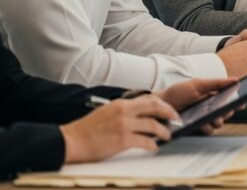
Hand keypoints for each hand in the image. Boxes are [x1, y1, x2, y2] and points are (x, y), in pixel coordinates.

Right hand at [60, 95, 177, 162]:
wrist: (71, 141)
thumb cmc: (87, 130)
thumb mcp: (106, 112)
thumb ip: (123, 111)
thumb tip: (139, 116)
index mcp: (120, 103)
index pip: (148, 99)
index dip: (162, 104)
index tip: (169, 110)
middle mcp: (123, 111)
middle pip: (155, 107)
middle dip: (169, 112)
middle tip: (176, 119)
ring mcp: (123, 125)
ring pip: (153, 125)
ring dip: (164, 131)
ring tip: (167, 135)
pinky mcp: (122, 140)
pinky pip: (145, 141)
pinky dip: (153, 145)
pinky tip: (154, 148)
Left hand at [157, 77, 238, 134]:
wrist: (160, 104)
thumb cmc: (178, 93)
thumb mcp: (198, 84)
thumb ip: (217, 83)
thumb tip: (235, 80)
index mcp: (212, 96)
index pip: (229, 99)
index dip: (237, 102)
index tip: (243, 103)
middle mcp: (209, 108)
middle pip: (227, 112)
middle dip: (229, 111)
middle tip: (227, 109)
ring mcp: (204, 118)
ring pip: (219, 122)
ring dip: (219, 119)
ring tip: (214, 117)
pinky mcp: (197, 127)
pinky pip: (208, 130)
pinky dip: (208, 126)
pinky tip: (203, 122)